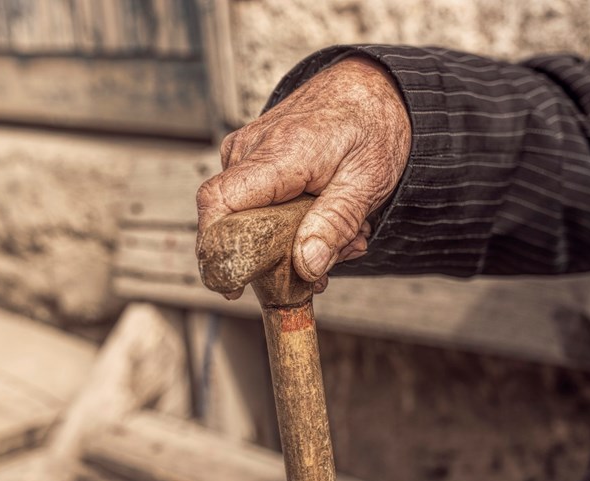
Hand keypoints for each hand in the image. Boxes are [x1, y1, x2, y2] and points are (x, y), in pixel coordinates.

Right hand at [196, 56, 410, 296]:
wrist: (372, 88)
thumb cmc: (372, 125)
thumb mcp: (368, 180)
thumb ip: (335, 224)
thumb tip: (306, 266)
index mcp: (278, 153)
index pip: (220, 202)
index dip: (216, 249)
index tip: (232, 284)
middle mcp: (251, 149)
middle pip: (236, 221)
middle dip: (279, 253)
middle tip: (332, 256)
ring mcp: (247, 151)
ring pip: (250, 217)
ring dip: (294, 237)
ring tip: (342, 230)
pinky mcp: (252, 158)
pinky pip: (258, 202)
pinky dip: (290, 220)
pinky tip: (324, 215)